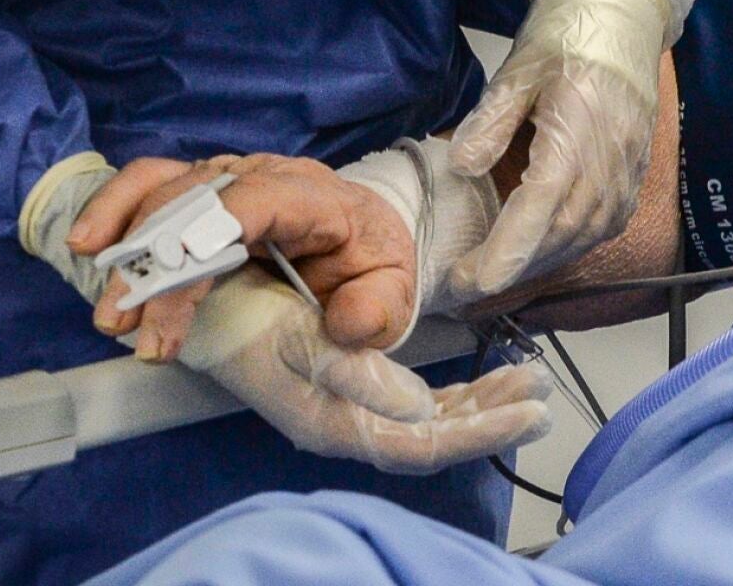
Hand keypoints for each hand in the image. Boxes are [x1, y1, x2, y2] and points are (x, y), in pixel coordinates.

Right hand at [66, 154, 417, 360]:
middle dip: (154, 261)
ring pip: (161, 186)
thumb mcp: (392, 290)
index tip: (176, 280)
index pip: (253, 202)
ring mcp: (225, 178)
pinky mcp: (198, 190)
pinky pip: (148, 186)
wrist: (364, 234)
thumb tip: (346, 325)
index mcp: (311, 196)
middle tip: (126, 325)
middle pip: (194, 201)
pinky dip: (113, 212)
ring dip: (123, 238)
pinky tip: (86, 247)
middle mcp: (260, 176)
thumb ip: (378, 309)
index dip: (207, 233)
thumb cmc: (370, 261)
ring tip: (103, 300)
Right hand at [187, 268, 553, 473]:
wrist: (189, 289)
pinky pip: (408, 405)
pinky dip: (450, 396)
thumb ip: (348, 371)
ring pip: (423, 423)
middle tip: (543, 391)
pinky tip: (482, 383)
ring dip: (476, 404)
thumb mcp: (290, 333)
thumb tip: (412, 407)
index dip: (480, 430)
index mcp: (327, 417)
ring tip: (528, 380)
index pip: (419, 442)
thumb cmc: (236, 302)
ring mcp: (339, 408)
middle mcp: (337, 422)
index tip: (533, 409)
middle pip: (429, 439)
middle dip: (489, 417)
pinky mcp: (340, 387)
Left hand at [447, 0, 692, 298]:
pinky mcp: (631, 182)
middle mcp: (608, 164)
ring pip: (579, 239)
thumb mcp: (518, 69)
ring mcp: (625, 176)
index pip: (540, 209)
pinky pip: (597, 230)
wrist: (625, 18)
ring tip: (489, 276)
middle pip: (558, 236)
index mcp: (577, 133)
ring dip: (534, 264)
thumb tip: (461, 166)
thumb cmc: (567, 36)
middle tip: (460, 286)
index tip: (470, 280)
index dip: (505, 251)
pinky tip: (533, 253)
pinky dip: (561, 249)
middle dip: (509, 269)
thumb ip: (490, 121)